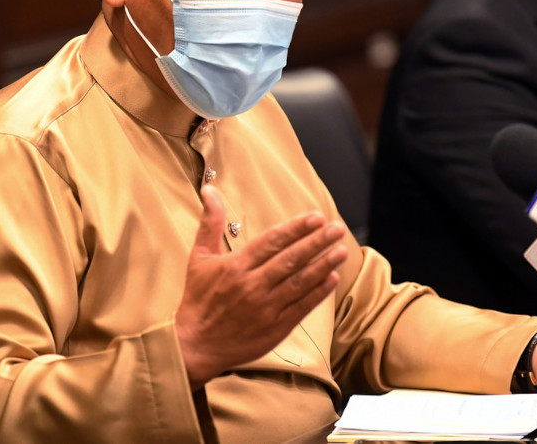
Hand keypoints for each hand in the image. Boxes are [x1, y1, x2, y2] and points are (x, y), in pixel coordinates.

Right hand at [176, 185, 348, 389]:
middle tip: (337, 228)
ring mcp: (265, 308)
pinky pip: (300, 307)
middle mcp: (252, 285)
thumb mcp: (199, 258)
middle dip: (317, 242)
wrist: (194, 346)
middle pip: (290, 259)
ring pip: (299, 282)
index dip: (296, 228)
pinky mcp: (274, 328)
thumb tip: (209, 189)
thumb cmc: (198, 299)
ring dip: (323, 265)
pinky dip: (317, 293)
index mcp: (236, 266)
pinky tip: (332, 279)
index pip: (272, 241)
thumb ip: (210, 223)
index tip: (316, 217)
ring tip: (342, 250)